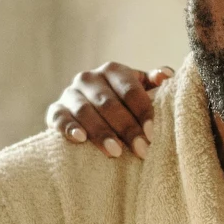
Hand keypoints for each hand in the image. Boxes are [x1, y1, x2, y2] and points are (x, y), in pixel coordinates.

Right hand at [46, 62, 170, 159]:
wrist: (91, 113)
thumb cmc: (124, 103)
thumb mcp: (141, 90)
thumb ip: (155, 83)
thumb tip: (167, 76)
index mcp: (113, 70)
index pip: (129, 89)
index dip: (142, 111)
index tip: (152, 134)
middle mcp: (89, 78)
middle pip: (109, 103)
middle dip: (126, 128)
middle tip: (140, 150)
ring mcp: (70, 93)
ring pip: (86, 111)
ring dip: (101, 132)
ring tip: (115, 152)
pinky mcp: (55, 110)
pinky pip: (59, 118)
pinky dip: (68, 128)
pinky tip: (80, 139)